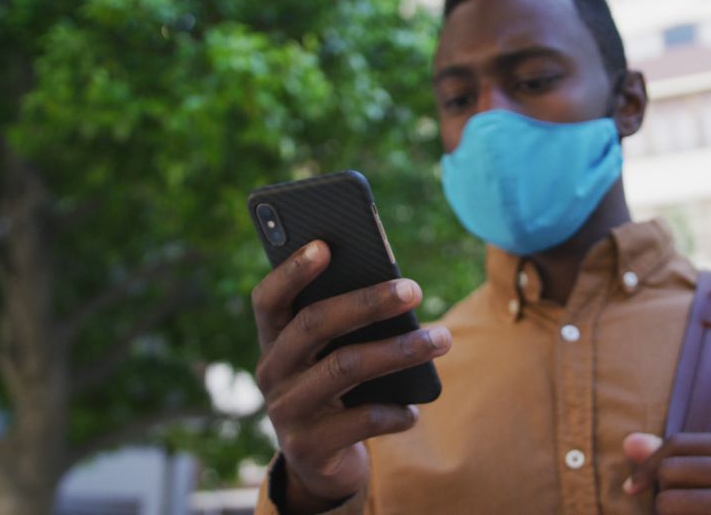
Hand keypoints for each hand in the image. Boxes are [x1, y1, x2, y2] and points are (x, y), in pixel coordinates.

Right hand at [252, 241, 451, 513]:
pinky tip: (415, 409)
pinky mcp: (307, 447)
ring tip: (441, 339)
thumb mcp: (335, 355)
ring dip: (398, 351)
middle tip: (413, 289)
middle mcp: (271, 372)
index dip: (291, 271)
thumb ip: (349, 325)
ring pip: (344, 367)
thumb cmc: (339, 390)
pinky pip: (360, 421)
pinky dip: (394, 412)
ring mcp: (285, 411)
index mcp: (273, 341)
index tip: (324, 245)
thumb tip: (398, 289)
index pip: (269, 300)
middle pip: (314, 325)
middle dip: (367, 302)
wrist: (323, 464)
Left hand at [622, 432, 710, 514]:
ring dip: (668, 514)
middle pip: (669, 471)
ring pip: (667, 502)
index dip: (647, 466)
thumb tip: (629, 442)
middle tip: (684, 510)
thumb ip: (668, 458)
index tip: (632, 487)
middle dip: (663, 494)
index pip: (676, 443)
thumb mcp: (703, 477)